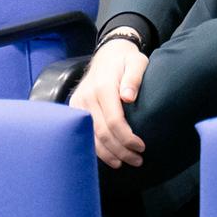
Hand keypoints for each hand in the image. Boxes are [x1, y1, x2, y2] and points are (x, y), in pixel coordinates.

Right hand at [69, 39, 148, 167]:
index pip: (113, 121)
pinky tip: (109, 157)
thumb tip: (128, 97)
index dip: (127, 138)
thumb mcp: (137, 62)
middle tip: (138, 160)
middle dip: (120, 151)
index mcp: (103, 87)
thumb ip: (134, 77)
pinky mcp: (74, 109)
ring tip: (124, 163)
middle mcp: (87, 97)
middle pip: (102, 133)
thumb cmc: (126, 60)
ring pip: (90, 137)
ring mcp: (78, 104)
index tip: (141, 147)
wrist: (107, 54)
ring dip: (108, 154)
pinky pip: (83, 133)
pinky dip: (95, 148)